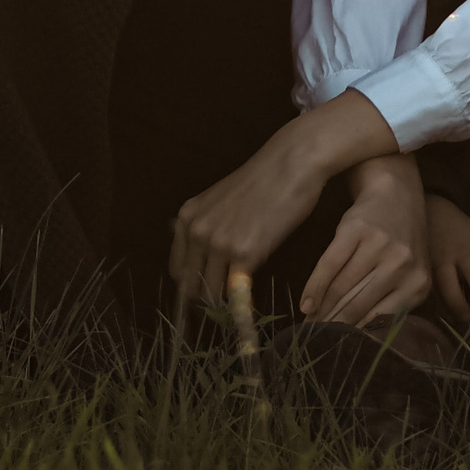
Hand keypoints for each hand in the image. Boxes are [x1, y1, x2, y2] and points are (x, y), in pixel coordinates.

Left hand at [170, 92, 395, 308]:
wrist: (292, 164)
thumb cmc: (263, 181)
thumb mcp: (221, 199)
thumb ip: (207, 224)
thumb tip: (201, 254)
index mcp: (188, 218)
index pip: (177, 270)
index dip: (191, 286)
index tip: (208, 292)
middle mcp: (197, 231)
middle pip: (190, 286)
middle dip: (206, 299)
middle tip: (225, 304)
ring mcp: (219, 243)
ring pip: (211, 293)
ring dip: (224, 304)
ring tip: (239, 305)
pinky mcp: (245, 253)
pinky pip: (236, 293)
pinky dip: (242, 304)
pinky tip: (252, 304)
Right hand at [299, 151, 429, 326]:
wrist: (395, 192)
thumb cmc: (401, 241)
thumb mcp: (409, 273)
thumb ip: (392, 303)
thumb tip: (358, 340)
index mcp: (418, 283)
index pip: (381, 319)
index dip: (356, 337)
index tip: (337, 350)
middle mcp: (402, 265)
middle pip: (358, 306)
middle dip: (334, 327)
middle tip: (316, 342)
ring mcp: (379, 246)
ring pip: (342, 288)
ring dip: (321, 311)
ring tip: (308, 326)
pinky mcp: (356, 229)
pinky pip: (329, 266)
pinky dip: (314, 287)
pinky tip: (305, 304)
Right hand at [426, 195, 469, 319]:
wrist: (431, 213)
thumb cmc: (466, 234)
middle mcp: (465, 255)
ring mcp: (443, 262)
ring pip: (450, 287)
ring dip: (460, 306)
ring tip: (466, 319)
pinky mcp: (426, 270)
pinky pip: (433, 291)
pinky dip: (440, 306)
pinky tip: (446, 316)